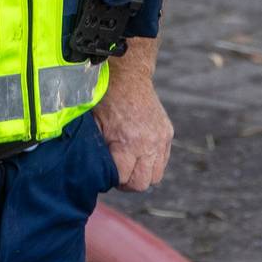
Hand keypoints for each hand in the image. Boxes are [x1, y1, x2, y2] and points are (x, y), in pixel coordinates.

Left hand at [91, 73, 172, 191]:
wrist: (128, 77)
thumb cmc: (106, 100)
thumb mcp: (95, 125)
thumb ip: (97, 150)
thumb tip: (94, 172)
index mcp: (127, 142)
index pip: (124, 179)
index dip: (112, 180)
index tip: (106, 174)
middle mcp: (148, 143)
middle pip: (142, 183)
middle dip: (128, 183)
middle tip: (118, 175)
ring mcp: (161, 139)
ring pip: (155, 176)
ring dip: (142, 175)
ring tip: (130, 166)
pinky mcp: (167, 134)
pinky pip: (163, 161)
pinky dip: (152, 163)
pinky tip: (139, 155)